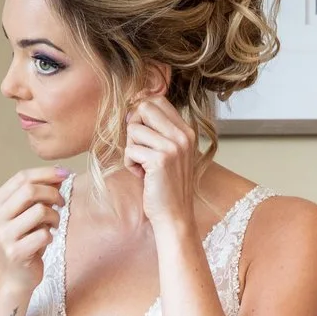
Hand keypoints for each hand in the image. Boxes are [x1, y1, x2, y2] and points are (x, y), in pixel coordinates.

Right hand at [0, 166, 65, 305]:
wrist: (13, 278)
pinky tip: (46, 241)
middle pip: (30, 191)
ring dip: (54, 217)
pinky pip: (44, 234)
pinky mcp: (15, 253)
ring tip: (52, 226)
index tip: (65, 174)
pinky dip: (50, 236)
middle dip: (52, 194)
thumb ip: (38, 194)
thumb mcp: (26, 214)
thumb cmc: (23, 242)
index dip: (46, 173)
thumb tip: (58, 173)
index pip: (21, 178)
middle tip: (61, 203)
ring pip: (39, 211)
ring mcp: (3, 236)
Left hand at [122, 94, 201, 232]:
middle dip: (134, 126)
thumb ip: (158, 130)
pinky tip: (142, 175)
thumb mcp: (170, 153)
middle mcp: (183, 136)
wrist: (175, 215)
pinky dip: (130, 164)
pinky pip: (130, 150)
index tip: (140, 131)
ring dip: (131, 149)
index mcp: (186, 131)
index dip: (141, 112)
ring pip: (133, 129)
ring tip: (143, 166)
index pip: (158, 100)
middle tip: (139, 147)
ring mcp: (173, 147)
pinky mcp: (160, 160)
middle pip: (145, 108)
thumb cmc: (167, 185)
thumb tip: (133, 110)